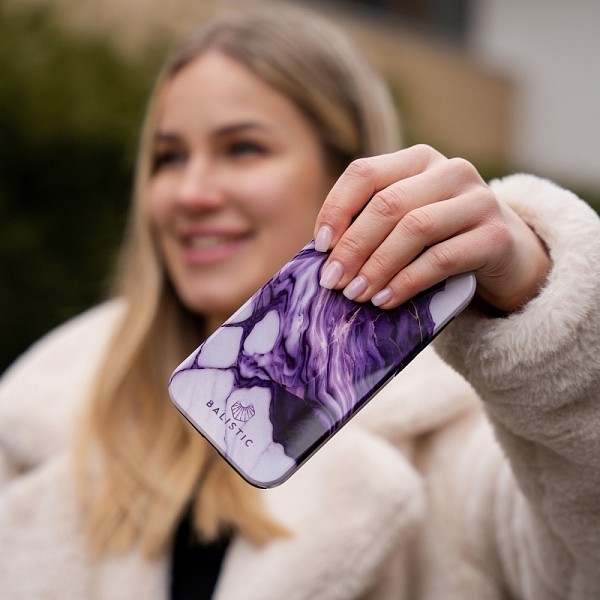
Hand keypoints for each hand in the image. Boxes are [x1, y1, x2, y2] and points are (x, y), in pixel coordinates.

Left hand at [313, 145, 550, 312]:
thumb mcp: (407, 223)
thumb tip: (324, 256)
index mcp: (418, 160)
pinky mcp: (496, 235)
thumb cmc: (442, 240)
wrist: (507, 256)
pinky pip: (442, 259)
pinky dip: (407, 282)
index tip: (320, 247)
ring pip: (415, 228)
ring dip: (377, 266)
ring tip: (356, 294)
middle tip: (332, 281)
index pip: (364, 173)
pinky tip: (385, 300)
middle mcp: (450, 170)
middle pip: (388, 204)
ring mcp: (479, 200)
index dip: (337, 209)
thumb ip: (372, 226)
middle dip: (353, 246)